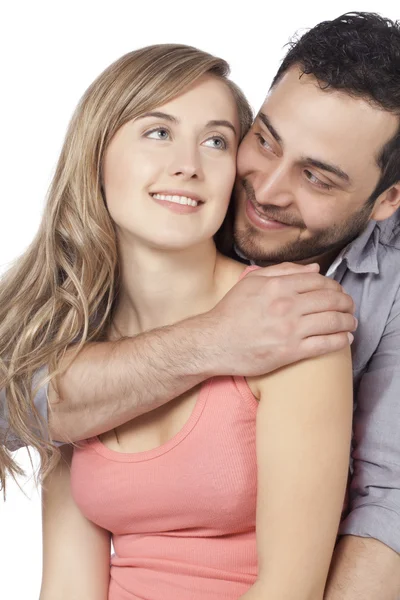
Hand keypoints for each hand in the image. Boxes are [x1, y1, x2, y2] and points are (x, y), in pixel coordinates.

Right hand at [204, 262, 355, 376]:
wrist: (214, 342)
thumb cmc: (231, 312)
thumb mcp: (252, 282)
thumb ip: (283, 272)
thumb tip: (314, 269)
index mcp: (277, 287)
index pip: (318, 281)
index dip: (333, 286)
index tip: (337, 292)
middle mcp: (286, 306)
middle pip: (331, 300)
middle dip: (346, 303)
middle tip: (349, 306)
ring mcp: (290, 330)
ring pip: (333, 322)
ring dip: (348, 321)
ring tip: (351, 322)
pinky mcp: (290, 352)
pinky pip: (325, 344)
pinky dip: (341, 340)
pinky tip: (345, 339)